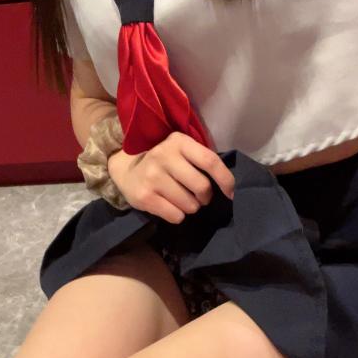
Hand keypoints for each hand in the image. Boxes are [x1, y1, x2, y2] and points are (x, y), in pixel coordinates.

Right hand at [107, 131, 235, 224]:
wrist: (126, 170)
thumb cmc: (164, 163)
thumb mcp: (181, 152)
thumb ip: (202, 162)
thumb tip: (230, 188)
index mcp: (178, 141)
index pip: (210, 161)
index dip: (226, 180)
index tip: (231, 193)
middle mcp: (163, 155)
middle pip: (202, 187)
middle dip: (205, 197)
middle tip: (199, 196)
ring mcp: (152, 176)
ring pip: (190, 205)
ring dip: (191, 207)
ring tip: (180, 199)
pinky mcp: (144, 196)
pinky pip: (176, 216)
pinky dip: (177, 216)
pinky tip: (168, 205)